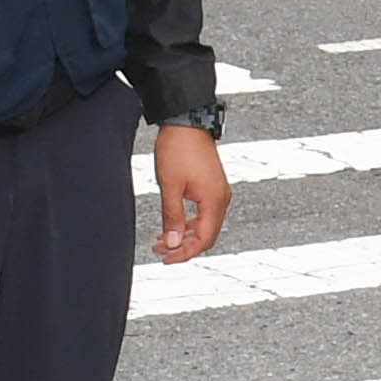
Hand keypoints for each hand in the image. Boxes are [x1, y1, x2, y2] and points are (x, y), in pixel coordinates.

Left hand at [153, 126, 230, 262]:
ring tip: (161, 239)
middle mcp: (221, 199)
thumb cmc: (178, 149)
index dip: (185, 253)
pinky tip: (172, 223)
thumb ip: (172, 217)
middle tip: (160, 250)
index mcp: (214, 201)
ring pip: (204, 224)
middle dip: (183, 246)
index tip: (166, 258)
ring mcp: (218, 192)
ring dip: (184, 234)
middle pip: (206, 235)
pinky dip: (188, 222)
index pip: (204, 239)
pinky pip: (203, 212)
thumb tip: (172, 242)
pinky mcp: (212, 186)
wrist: (187, 122)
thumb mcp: (170, 186)